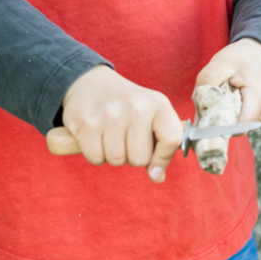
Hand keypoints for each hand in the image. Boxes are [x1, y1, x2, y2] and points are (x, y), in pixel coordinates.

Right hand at [60, 65, 182, 181]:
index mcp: (158, 103)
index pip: (172, 139)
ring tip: (110, 134)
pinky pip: (95, 158)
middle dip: (131, 156)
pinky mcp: (87, 122)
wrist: (91, 82)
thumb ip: (160, 145)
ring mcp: (111, 113)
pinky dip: (95, 154)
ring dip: (112, 155)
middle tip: (125, 138)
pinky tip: (96, 136)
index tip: (154, 167)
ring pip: (117, 160)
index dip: (163, 158)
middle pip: (140, 159)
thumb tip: (157, 176)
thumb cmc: (126, 105)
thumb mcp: (151, 115)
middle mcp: (136, 106)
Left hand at [195, 37, 260, 124]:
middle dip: (218, 120)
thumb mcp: (221, 62)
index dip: (218, 126)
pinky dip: (229, 113)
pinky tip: (228, 99)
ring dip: (223, 116)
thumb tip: (198, 102)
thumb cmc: (241, 57)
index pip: (237, 127)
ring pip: (235, 127)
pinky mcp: (256, 115)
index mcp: (257, 98)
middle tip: (211, 99)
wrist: (258, 53)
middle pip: (235, 129)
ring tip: (222, 95)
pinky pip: (238, 121)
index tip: (204, 115)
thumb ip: (208, 80)